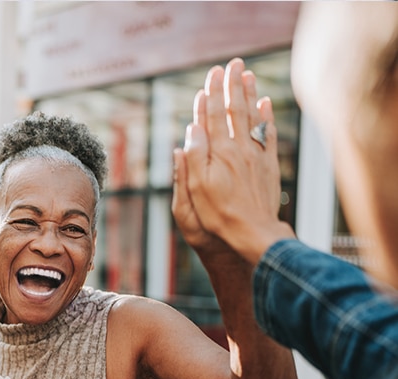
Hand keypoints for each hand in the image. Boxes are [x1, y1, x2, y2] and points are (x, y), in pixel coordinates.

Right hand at [180, 57, 293, 264]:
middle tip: (230, 65)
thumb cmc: (218, 216)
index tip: (209, 77)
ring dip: (248, 93)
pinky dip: (266, 116)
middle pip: (234, 111)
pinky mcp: (268, 165)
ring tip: (247, 74)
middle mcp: (238, 150)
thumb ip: (192, 159)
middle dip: (231, 86)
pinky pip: (267, 134)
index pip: (213, 117)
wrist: (253, 233)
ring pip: (252, 117)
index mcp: (218, 154)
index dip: (210, 96)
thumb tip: (191, 131)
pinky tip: (265, 103)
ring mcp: (255, 155)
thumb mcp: (195, 191)